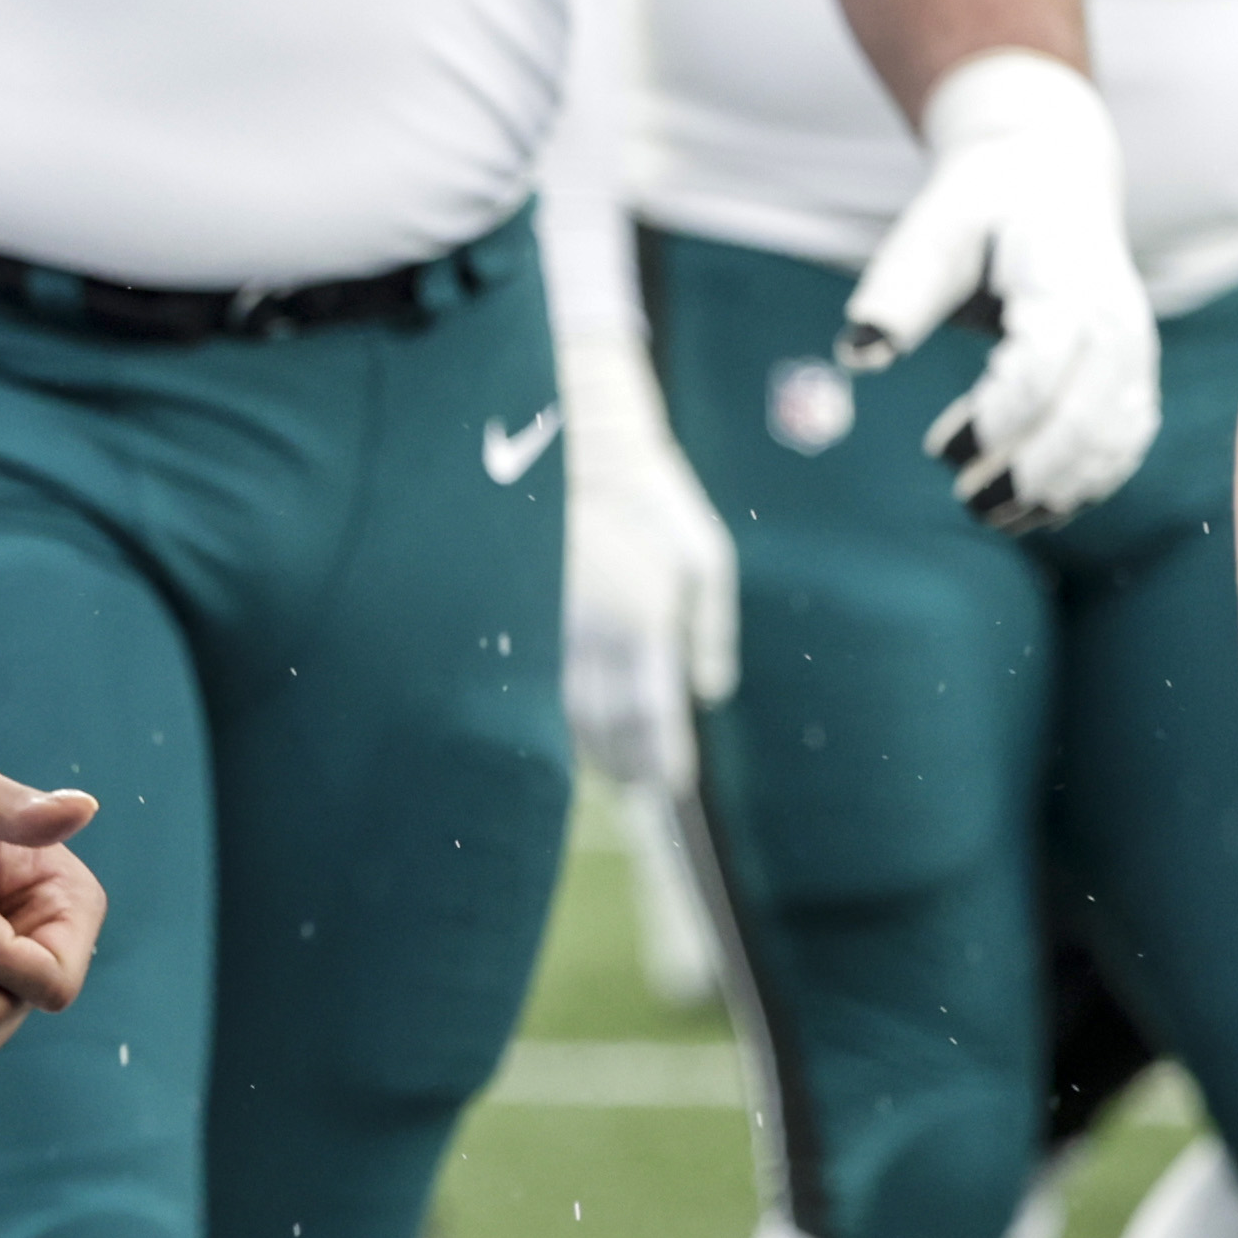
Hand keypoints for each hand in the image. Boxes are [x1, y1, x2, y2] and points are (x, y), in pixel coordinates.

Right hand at [558, 329, 734, 800]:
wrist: (578, 446)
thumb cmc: (653, 500)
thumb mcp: (706, 556)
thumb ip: (712, 629)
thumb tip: (710, 692)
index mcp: (643, 619)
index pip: (651, 711)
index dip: (661, 754)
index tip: (673, 783)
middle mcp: (593, 631)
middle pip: (604, 722)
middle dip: (625, 762)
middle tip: (643, 791)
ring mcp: (553, 622)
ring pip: (565, 707)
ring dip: (589, 746)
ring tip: (611, 772)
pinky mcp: (526, 610)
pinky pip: (538, 679)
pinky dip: (557, 713)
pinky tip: (571, 727)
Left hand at [842, 47, 1158, 533]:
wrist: (1051, 179)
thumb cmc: (979, 209)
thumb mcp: (931, 233)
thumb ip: (899, 293)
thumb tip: (859, 352)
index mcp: (1066, 284)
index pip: (1040, 368)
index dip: (996, 419)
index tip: (940, 451)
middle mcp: (1116, 323)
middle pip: (1086, 418)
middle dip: (1029, 472)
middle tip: (966, 502)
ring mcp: (1134, 353)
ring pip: (1113, 441)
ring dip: (1059, 490)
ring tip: (992, 515)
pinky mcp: (1134, 375)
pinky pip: (1124, 442)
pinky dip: (1086, 483)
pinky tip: (1035, 508)